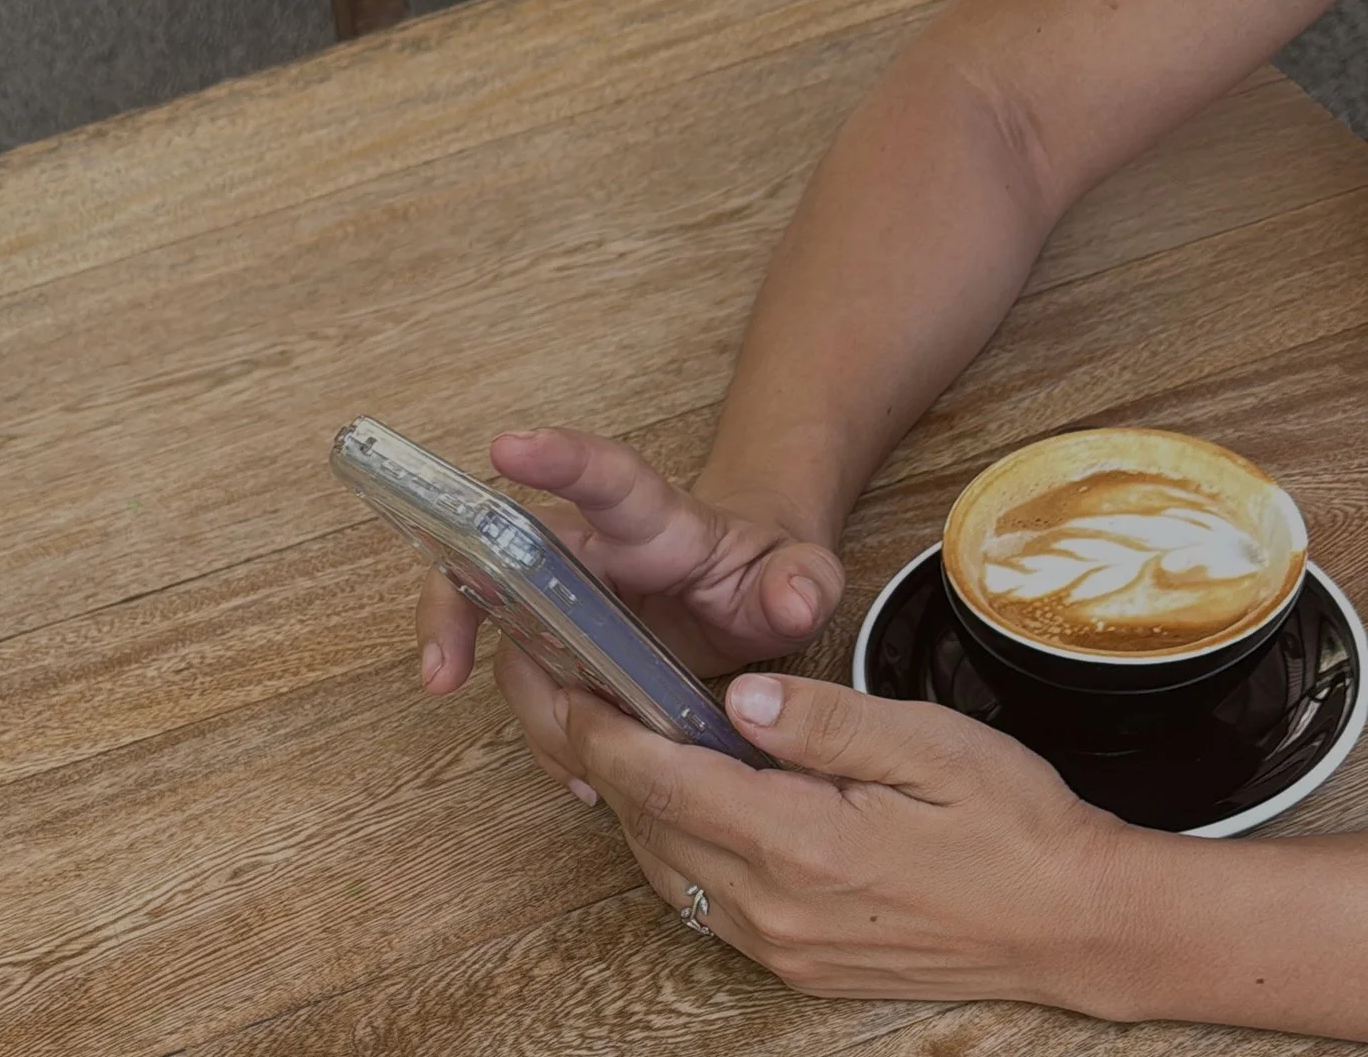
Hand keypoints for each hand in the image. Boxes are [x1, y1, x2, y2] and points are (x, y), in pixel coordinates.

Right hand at [415, 427, 843, 793]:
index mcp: (650, 517)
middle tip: (439, 668)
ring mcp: (564, 594)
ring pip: (506, 634)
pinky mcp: (559, 640)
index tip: (508, 447)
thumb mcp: (801, 572)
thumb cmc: (764, 570)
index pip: (602, 475)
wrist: (747, 590)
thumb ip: (803, 580)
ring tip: (570, 762)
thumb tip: (794, 597)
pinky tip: (579, 773)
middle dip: (454, 601)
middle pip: (500, 550)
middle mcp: (589, 546)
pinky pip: (528, 681)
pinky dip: (544, 732)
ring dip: (518, 699)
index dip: (555, 457)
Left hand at [552, 669, 1153, 1015]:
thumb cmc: (1010, 822)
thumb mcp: (926, 742)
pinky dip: (674, 843)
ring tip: (619, 734)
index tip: (568, 679)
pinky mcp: (796, 964)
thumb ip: (822, 720)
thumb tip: (738, 693)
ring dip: (635, 801)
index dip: (603, 727)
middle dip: (604, 757)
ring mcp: (782, 946)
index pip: (662, 778)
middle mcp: (774, 909)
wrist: (1075, 926)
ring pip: (666, 865)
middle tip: (577, 692)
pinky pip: (701, 900)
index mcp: (800, 844)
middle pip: (648, 824)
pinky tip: (684, 800)